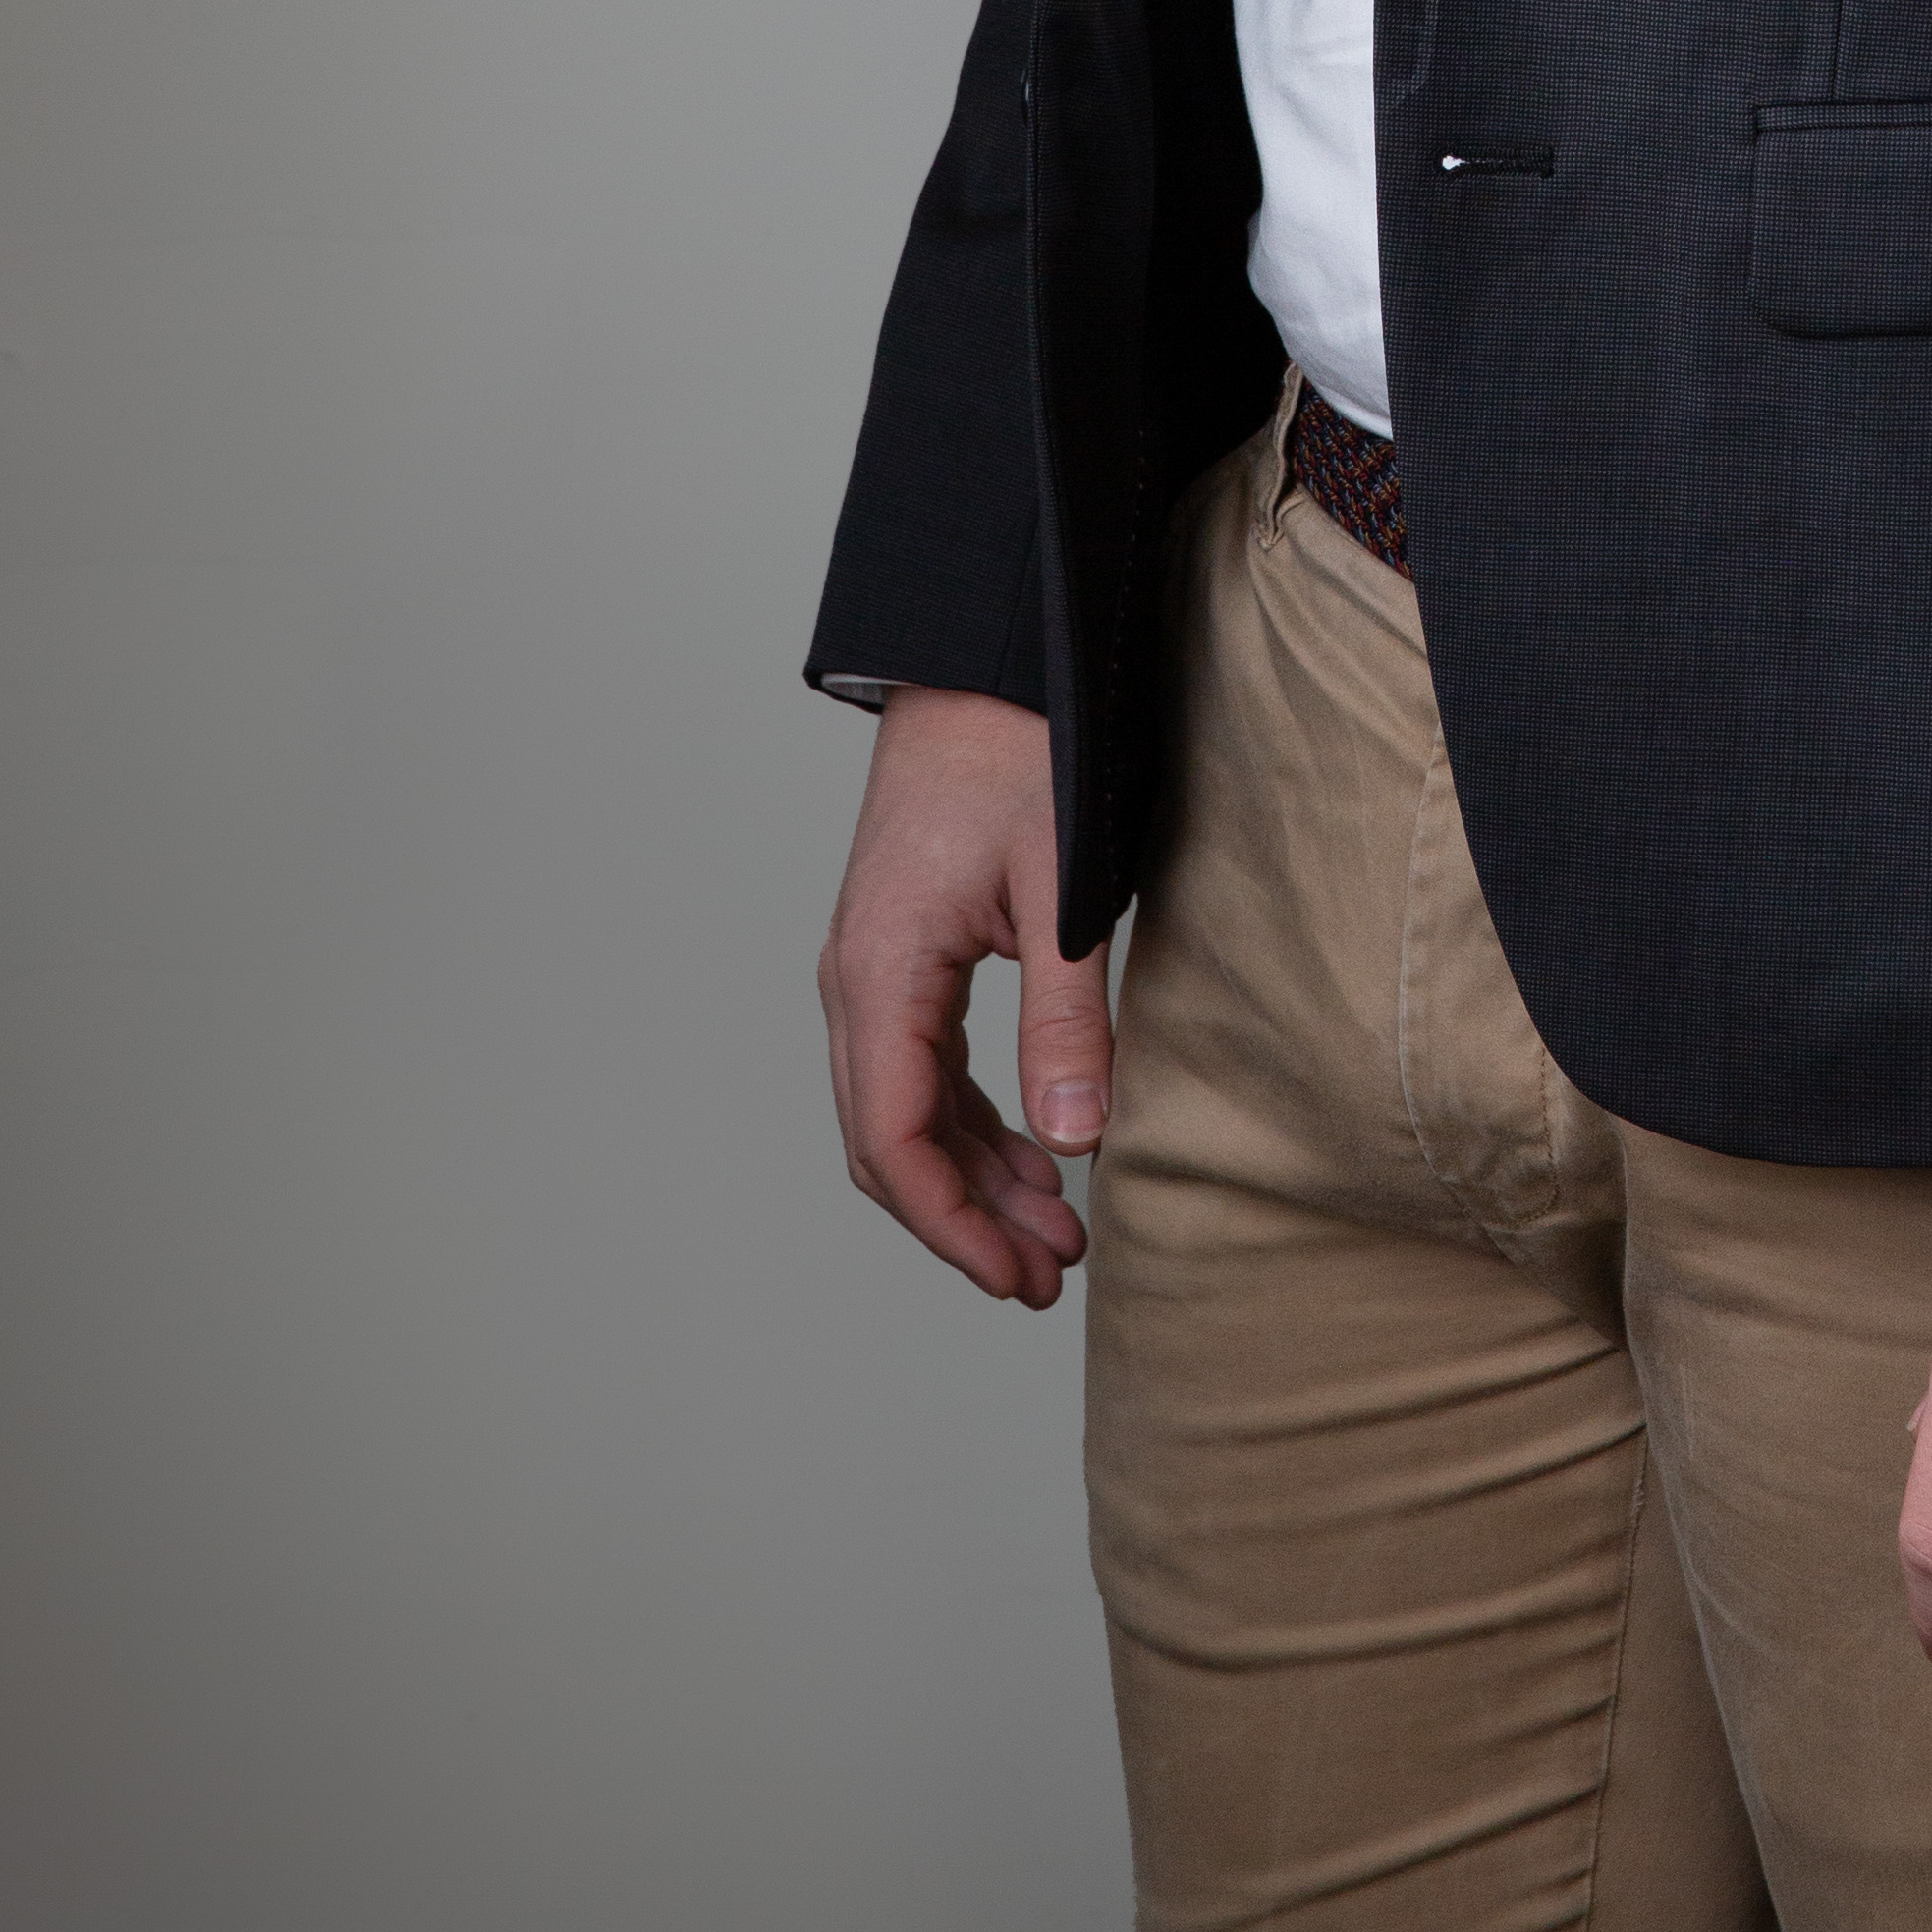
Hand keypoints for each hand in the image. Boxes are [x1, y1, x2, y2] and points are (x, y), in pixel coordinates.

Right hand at [817, 684, 1111, 1308]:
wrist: (984, 655)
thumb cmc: (1020, 749)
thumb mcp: (1057, 888)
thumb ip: (1065, 1021)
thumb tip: (1075, 1146)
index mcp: (879, 972)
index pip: (894, 1140)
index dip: (952, 1225)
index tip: (1017, 1277)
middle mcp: (855, 980)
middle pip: (886, 1142)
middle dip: (964, 1220)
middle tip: (1049, 1276)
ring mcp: (871, 966)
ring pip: (901, 1110)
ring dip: (971, 1176)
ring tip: (1054, 1231)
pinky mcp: (901, 952)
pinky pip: (918, 1066)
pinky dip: (968, 1121)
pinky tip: (1031, 1151)